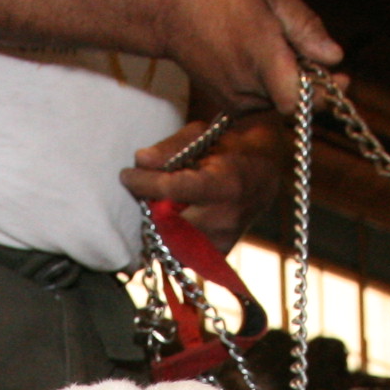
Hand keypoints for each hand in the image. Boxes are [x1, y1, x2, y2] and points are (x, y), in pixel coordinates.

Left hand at [123, 115, 281, 238]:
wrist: (262, 178)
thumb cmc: (227, 151)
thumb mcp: (202, 136)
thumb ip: (170, 147)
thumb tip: (140, 160)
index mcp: (224, 185)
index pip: (173, 189)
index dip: (144, 183)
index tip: (126, 175)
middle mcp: (225, 218)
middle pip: (167, 220)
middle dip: (150, 206)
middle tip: (143, 191)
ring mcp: (223, 240)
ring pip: (171, 239)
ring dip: (158, 223)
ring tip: (161, 204)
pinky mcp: (219, 254)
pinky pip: (182, 252)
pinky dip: (172, 238)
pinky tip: (174, 221)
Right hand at [153, 0, 338, 110]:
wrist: (172, 14)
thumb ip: (305, 25)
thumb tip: (333, 56)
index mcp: (261, 57)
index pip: (297, 101)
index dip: (325, 96)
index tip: (342, 79)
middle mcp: (248, 87)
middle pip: (294, 98)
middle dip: (309, 78)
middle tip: (303, 46)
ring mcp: (236, 101)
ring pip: (280, 100)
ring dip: (288, 79)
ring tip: (272, 44)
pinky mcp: (229, 106)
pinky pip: (263, 100)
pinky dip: (271, 83)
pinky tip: (258, 56)